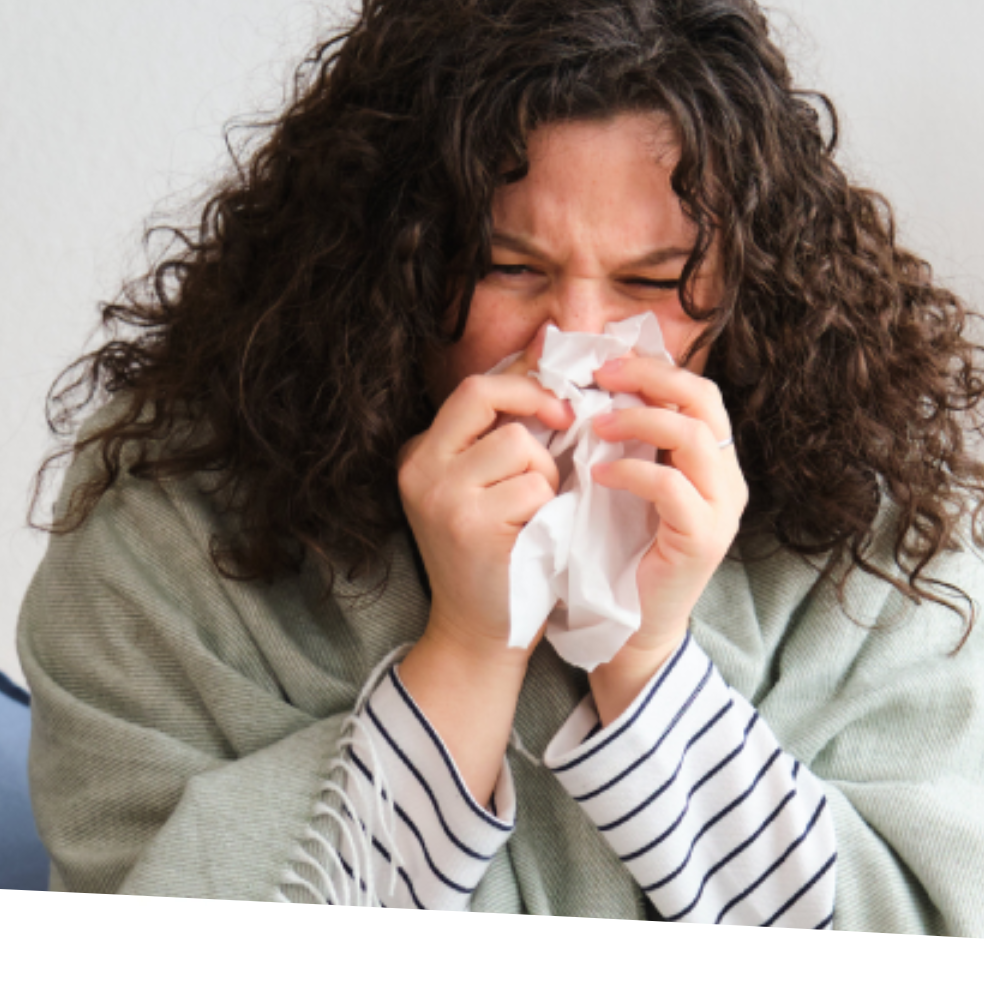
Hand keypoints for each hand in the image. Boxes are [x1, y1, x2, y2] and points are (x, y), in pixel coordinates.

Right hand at [395, 372, 572, 662]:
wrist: (479, 633)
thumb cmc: (498, 555)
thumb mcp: (485, 485)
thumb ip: (506, 427)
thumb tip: (545, 349)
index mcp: (421, 453)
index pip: (474, 388)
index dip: (525, 387)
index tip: (559, 409)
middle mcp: (421, 469)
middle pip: (487, 401)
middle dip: (536, 411)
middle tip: (563, 435)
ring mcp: (442, 497)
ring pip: (520, 446)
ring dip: (546, 475)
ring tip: (536, 511)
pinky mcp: (470, 526)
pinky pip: (534, 488)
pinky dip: (549, 509)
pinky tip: (535, 536)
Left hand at [585, 353, 746, 720]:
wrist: (631, 627)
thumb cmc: (622, 553)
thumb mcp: (628, 485)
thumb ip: (629, 441)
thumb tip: (595, 386)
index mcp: (714, 460)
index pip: (699, 391)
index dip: (655, 368)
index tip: (605, 363)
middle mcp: (727, 479)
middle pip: (704, 399)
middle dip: (650, 378)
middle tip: (600, 376)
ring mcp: (721, 509)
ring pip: (692, 435)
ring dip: (638, 421)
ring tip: (594, 426)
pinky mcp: (703, 538)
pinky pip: (671, 486)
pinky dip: (630, 472)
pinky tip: (597, 476)